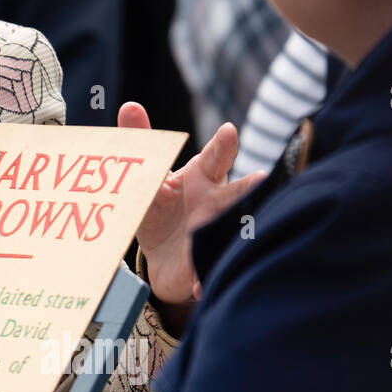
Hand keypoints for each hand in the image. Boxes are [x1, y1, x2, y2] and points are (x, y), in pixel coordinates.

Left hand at [119, 103, 265, 308]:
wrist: (161, 256)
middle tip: (262, 179)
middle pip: (238, 193)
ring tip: (245, 234)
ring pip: (231, 231)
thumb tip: (129, 105)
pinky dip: (203, 278)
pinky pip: (206, 271)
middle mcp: (217, 204)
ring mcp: (215, 233)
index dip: (223, 145)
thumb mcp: (149, 175)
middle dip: (250, 188)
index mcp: (203, 178)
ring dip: (238, 234)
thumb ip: (142, 141)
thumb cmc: (162, 206)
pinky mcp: (204, 263)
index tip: (228, 131)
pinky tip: (200, 286)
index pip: (215, 157)